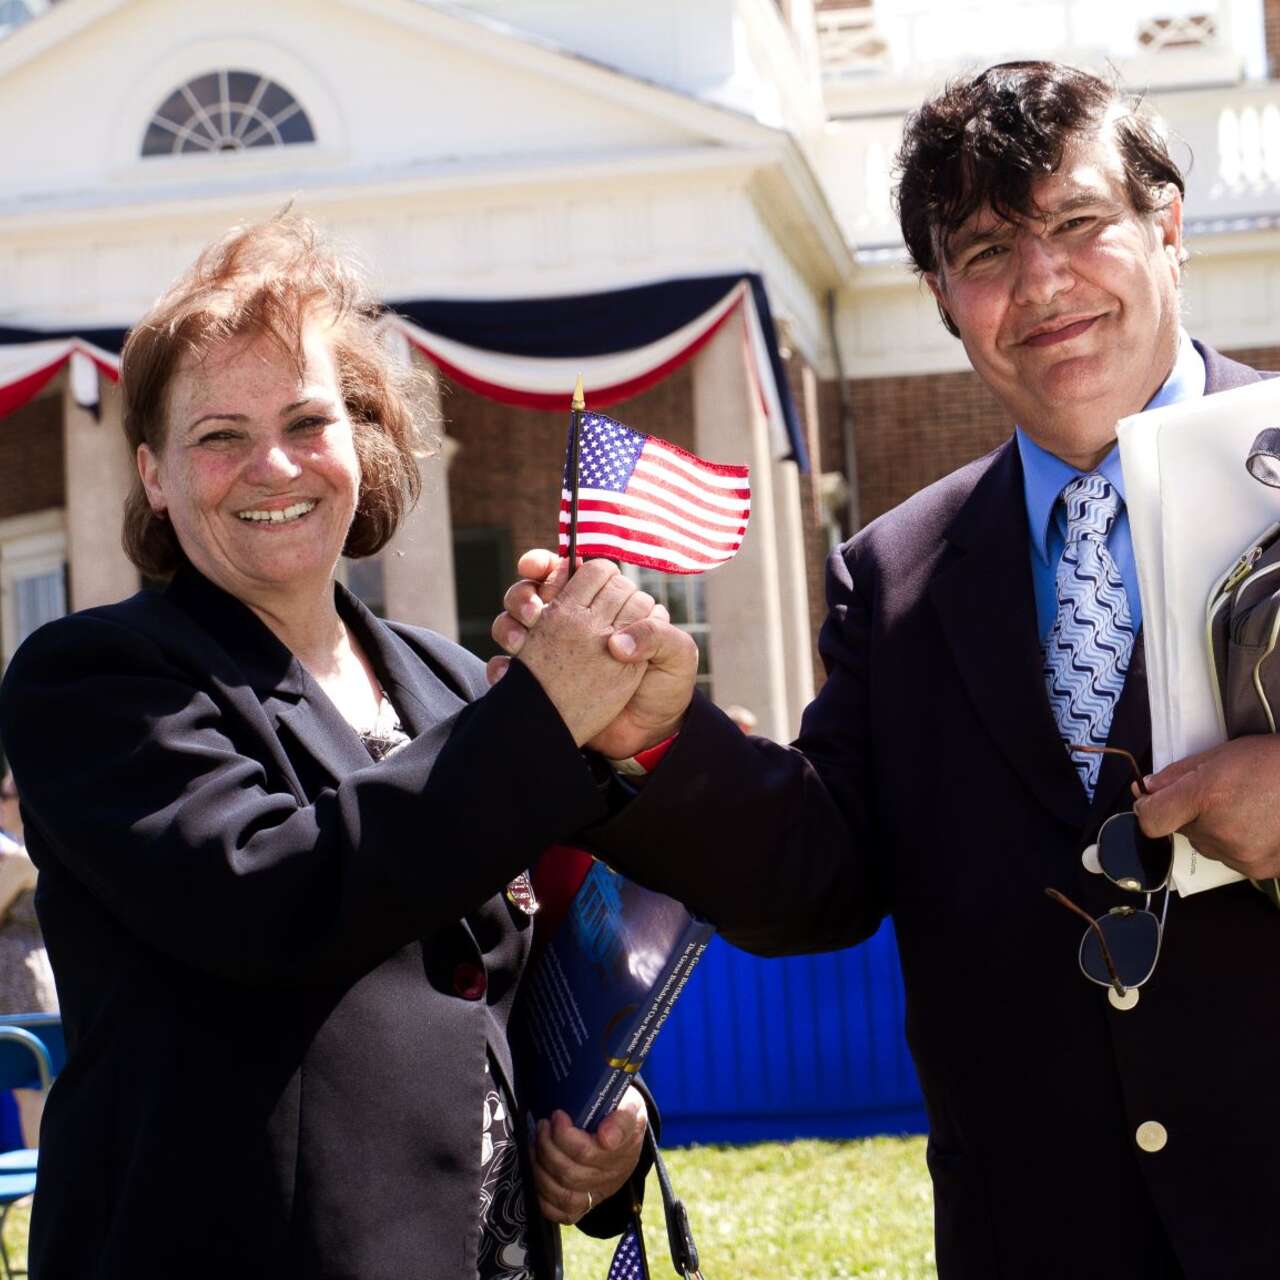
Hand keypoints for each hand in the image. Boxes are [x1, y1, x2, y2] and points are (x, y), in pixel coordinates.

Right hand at [489, 550, 697, 759]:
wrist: (648, 735)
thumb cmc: (664, 688)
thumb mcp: (675, 657)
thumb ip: (657, 634)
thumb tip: (615, 642)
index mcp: (607, 607)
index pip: (572, 573)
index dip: (557, 568)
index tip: (549, 577)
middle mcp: (574, 623)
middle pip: (533, 591)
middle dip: (526, 594)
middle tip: (535, 614)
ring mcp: (552, 652)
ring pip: (511, 623)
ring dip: (510, 625)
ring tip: (522, 641)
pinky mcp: (540, 682)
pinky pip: (506, 667)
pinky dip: (502, 667)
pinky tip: (510, 671)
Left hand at [532, 1085, 646, 1224]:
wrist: (626, 1134)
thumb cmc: (620, 1115)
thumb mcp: (629, 1105)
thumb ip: (622, 1118)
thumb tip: (607, 1138)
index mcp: (621, 1152)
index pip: (587, 1153)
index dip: (564, 1136)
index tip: (558, 1115)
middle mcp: (610, 1177)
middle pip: (569, 1174)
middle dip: (547, 1146)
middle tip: (543, 1124)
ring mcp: (597, 1194)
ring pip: (563, 1195)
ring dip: (541, 1168)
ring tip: (537, 1143)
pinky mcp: (584, 1205)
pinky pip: (561, 1213)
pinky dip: (543, 1196)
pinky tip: (538, 1170)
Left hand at [1134, 735, 1279, 878]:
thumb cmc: (1271, 762)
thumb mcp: (1219, 756)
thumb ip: (1176, 775)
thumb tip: (1146, 789)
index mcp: (1205, 796)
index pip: (1151, 819)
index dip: (1147, 809)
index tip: (1151, 801)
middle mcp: (1219, 831)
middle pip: (1181, 830)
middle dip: (1190, 814)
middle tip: (1220, 796)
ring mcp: (1241, 855)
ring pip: (1206, 845)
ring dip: (1214, 830)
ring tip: (1245, 808)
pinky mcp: (1260, 870)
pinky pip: (1232, 858)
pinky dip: (1237, 844)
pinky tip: (1258, 824)